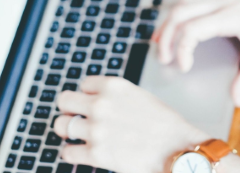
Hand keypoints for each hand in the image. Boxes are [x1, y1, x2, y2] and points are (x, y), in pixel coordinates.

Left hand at [54, 76, 209, 172]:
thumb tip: (99, 101)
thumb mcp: (140, 96)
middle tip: (75, 117)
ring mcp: (96, 129)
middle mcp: (101, 104)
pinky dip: (72, 153)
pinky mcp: (95, 154)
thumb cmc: (165, 125)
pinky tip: (83, 152)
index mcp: (114, 86)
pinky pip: (67, 152)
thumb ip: (116, 97)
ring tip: (78, 136)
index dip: (87, 95)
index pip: (83, 84)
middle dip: (69, 109)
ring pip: (61, 125)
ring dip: (68, 131)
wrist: (177, 149)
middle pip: (64, 100)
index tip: (90, 103)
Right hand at [154, 0, 239, 106]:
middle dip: (167, 37)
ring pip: (186, 1)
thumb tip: (236, 100)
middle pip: (181, 14)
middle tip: (164, 58)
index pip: (192, 30)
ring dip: (168, 19)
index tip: (184, 68)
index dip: (182, 50)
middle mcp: (223, 1)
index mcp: (230, 16)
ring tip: (157, 39)